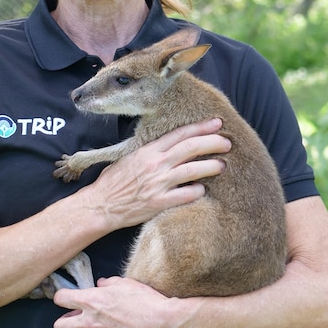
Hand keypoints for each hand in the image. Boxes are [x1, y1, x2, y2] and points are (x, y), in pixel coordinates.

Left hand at [53, 276, 177, 327]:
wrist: (161, 321)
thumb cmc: (145, 302)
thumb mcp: (125, 284)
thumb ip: (109, 284)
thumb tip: (102, 284)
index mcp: (91, 300)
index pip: (61, 298)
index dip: (63, 296)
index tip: (68, 296)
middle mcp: (89, 320)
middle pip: (60, 323)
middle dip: (65, 318)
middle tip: (75, 314)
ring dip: (79, 327)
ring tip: (91, 322)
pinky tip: (106, 327)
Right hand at [85, 118, 229, 229]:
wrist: (101, 205)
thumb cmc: (113, 181)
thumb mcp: (129, 158)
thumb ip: (150, 151)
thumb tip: (168, 146)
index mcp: (148, 150)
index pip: (180, 134)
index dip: (201, 127)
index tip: (216, 123)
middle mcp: (156, 164)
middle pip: (191, 148)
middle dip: (213, 143)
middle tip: (227, 143)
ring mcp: (159, 183)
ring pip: (194, 170)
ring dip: (212, 166)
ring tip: (222, 165)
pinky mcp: (160, 202)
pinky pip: (187, 195)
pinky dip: (198, 191)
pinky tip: (202, 190)